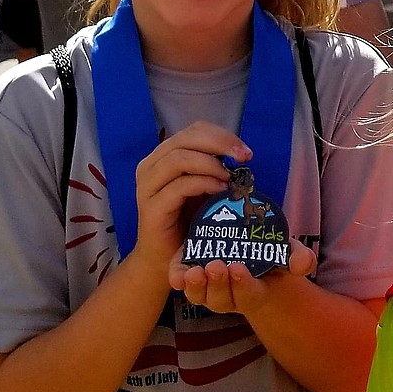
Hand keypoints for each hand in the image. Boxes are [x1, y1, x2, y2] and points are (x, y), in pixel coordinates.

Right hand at [132, 122, 243, 278]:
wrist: (165, 260)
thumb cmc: (187, 222)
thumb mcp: (203, 188)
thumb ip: (214, 168)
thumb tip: (241, 154)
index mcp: (162, 156)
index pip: (193, 131)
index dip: (221, 135)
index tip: (245, 151)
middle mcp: (150, 166)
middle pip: (186, 139)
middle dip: (220, 144)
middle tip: (244, 157)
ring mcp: (147, 186)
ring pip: (179, 158)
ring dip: (211, 164)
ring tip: (230, 177)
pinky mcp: (151, 207)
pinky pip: (179, 186)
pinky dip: (204, 183)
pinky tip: (220, 190)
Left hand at [170, 239, 317, 324]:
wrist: (252, 255)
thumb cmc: (273, 257)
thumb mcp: (289, 255)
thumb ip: (298, 259)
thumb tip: (303, 263)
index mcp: (254, 292)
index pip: (249, 294)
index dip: (243, 284)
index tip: (238, 268)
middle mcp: (230, 296)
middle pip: (222, 299)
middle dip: (218, 284)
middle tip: (215, 266)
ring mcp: (210, 290)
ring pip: (201, 296)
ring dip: (196, 286)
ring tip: (194, 272)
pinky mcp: (194, 278)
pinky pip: (184, 284)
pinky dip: (179, 279)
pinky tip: (177, 273)